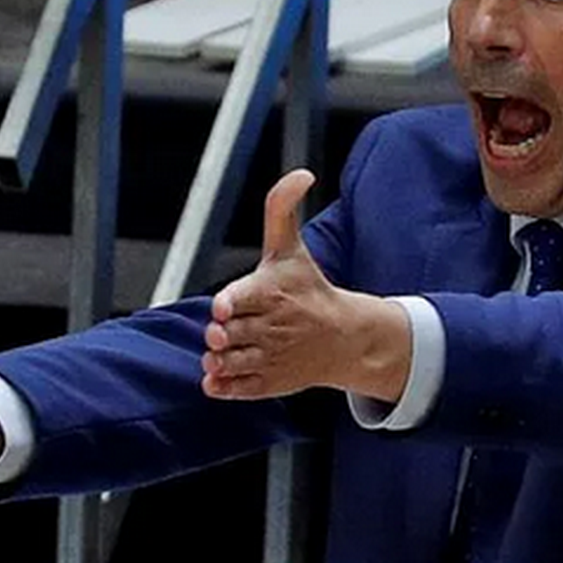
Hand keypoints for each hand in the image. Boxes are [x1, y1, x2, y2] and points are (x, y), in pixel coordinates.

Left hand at [202, 169, 409, 400]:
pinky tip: (218, 378)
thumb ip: (282, 209)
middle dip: (219, 335)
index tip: (221, 310)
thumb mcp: (292, 249)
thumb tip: (303, 173)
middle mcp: (271, 328)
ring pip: (229, 363)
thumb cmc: (309, 289)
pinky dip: (222, 387)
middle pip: (228, 334)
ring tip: (221, 351)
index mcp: (272, 293)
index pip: (243, 300)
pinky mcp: (269, 383)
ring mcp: (270, 357)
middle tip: (221, 332)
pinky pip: (237, 390)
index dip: (229, 305)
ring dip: (217, 361)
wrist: (344, 338)